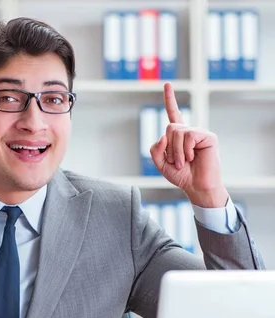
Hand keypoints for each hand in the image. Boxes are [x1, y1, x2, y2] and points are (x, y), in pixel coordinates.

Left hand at [149, 82, 228, 207]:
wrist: (197, 186)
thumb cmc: (181, 175)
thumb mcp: (160, 164)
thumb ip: (155, 150)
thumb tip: (163, 135)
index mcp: (178, 136)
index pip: (173, 113)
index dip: (170, 99)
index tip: (168, 84)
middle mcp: (189, 131)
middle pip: (169, 127)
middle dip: (168, 148)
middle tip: (176, 162)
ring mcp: (199, 133)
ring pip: (177, 132)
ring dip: (176, 152)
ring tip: (183, 163)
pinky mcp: (208, 137)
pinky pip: (189, 136)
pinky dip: (185, 150)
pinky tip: (192, 158)